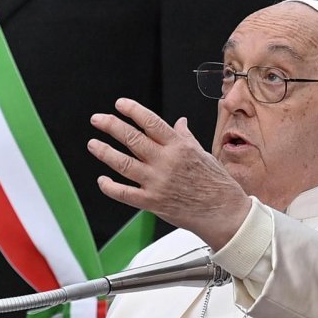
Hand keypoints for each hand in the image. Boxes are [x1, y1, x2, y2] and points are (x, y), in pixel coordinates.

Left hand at [88, 98, 250, 249]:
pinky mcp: (152, 202)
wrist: (223, 212)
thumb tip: (179, 123)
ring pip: (123, 164)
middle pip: (132, 138)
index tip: (119, 104)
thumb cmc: (216, 184)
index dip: (132, 110)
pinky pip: (125, 193)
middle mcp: (166, 162)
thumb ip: (185, 138)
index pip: (150, 122)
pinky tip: (102, 180)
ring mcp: (157, 182)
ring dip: (105, 152)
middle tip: (98, 119)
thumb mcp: (203, 153)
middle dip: (111, 126)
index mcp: (179, 146)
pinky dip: (110, 187)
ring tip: (93, 144)